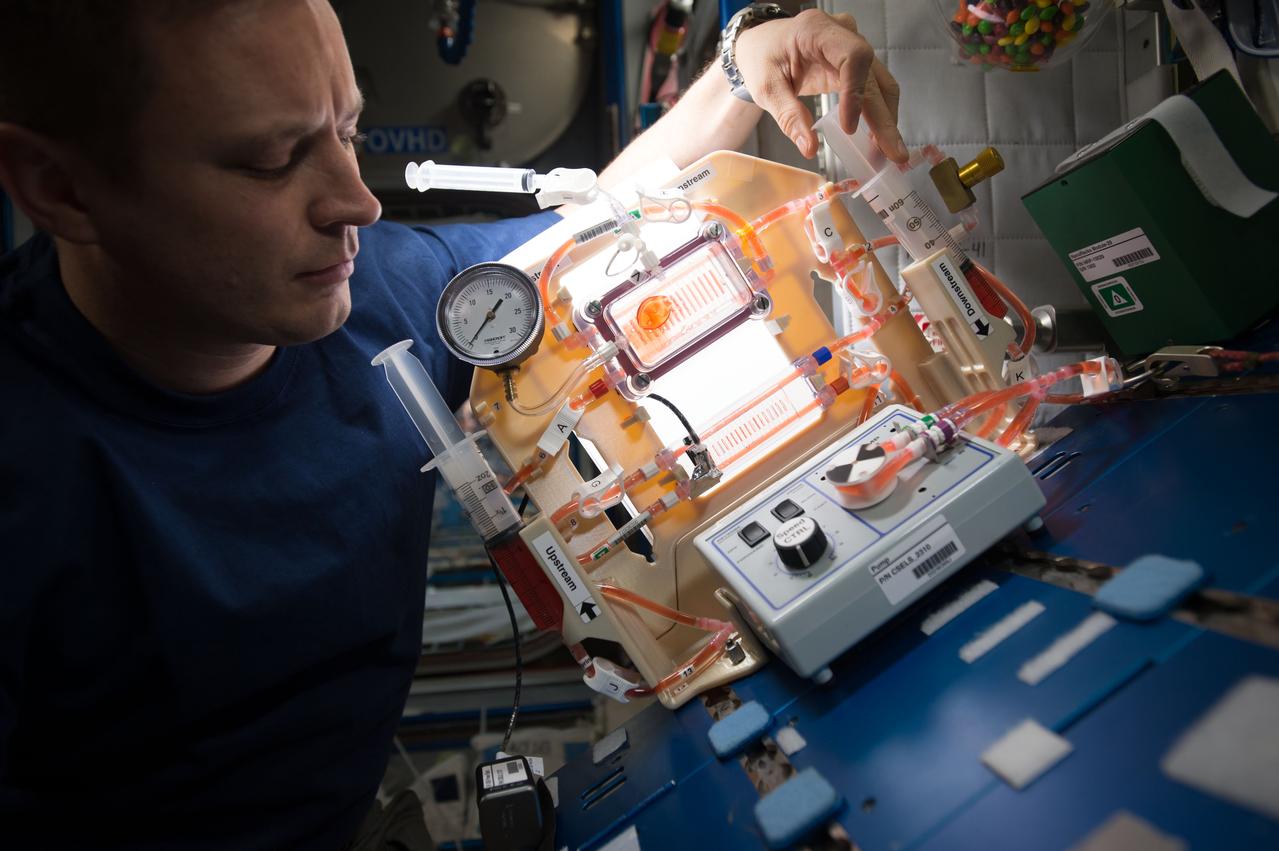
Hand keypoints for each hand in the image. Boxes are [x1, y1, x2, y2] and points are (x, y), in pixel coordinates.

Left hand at [736, 9, 905, 162]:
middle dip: (883, 117)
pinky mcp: (855, 64)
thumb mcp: (765, 88)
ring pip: (880, 83)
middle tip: (893, 152)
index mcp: (817, 31)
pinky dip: (878, 114)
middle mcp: (843, 33)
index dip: (856, 93)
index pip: (853, 57)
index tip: (849, 128)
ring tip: (890, 152)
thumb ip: (788, 116)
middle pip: (872, 76)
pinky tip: (879, 139)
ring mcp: (852, 46)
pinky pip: (874, 88)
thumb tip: (810, 149)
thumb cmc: (761, 59)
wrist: (762, 45)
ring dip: (886, 119)